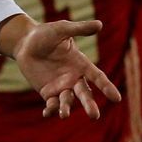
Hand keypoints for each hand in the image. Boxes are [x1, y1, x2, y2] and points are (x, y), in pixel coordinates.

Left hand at [0, 15, 121, 118]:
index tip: (116, 99)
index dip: (107, 87)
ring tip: (64, 114)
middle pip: (84, 94)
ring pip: (67, 101)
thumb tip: (99, 25)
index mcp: (81, 64)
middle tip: (94, 116)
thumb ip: (79, 29)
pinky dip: (50, 110)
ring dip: (66, 108)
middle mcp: (73, 78)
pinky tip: (47, 113)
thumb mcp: (62, 29)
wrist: (25, 43)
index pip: (97, 77)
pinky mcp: (47, 92)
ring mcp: (61, 87)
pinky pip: (51, 104)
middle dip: (89, 105)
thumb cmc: (46, 34)